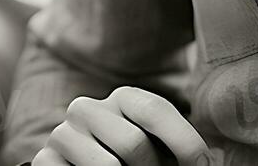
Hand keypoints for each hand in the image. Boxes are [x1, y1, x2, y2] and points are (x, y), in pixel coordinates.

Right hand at [32, 86, 209, 165]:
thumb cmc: (137, 163)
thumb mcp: (160, 148)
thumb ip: (182, 149)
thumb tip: (213, 163)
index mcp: (122, 98)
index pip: (155, 111)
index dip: (185, 143)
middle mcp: (87, 108)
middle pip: (132, 143)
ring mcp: (63, 134)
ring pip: (107, 165)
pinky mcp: (44, 160)